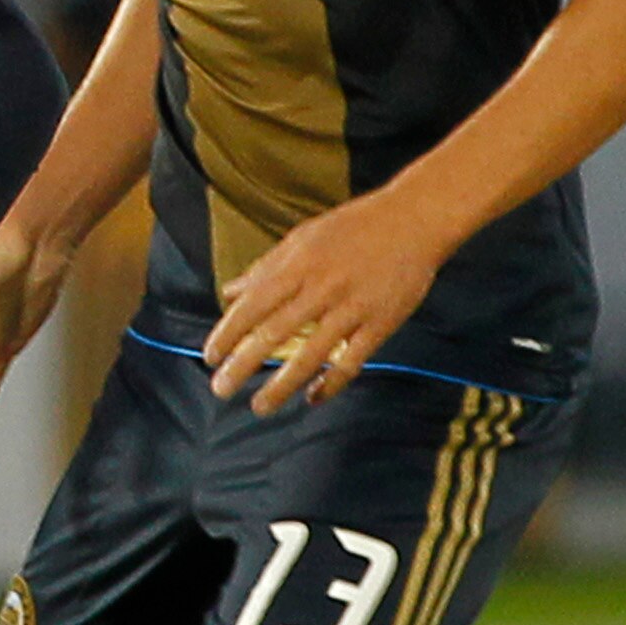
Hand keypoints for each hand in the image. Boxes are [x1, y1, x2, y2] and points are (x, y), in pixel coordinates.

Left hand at [204, 191, 449, 415]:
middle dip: (242, 365)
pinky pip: (351, 361)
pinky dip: (331, 383)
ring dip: (281, 386)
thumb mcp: (303, 238)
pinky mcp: (380, 323)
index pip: (252, 306)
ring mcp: (352, 307)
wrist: (415, 219)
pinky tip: (313, 397)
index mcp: (298, 265)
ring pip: (310, 355)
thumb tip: (229, 293)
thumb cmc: (354, 227)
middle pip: (273, 334)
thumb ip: (266, 268)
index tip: (210, 356)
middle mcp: (321, 288)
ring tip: (260, 406)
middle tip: (220, 389)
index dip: (227, 333)